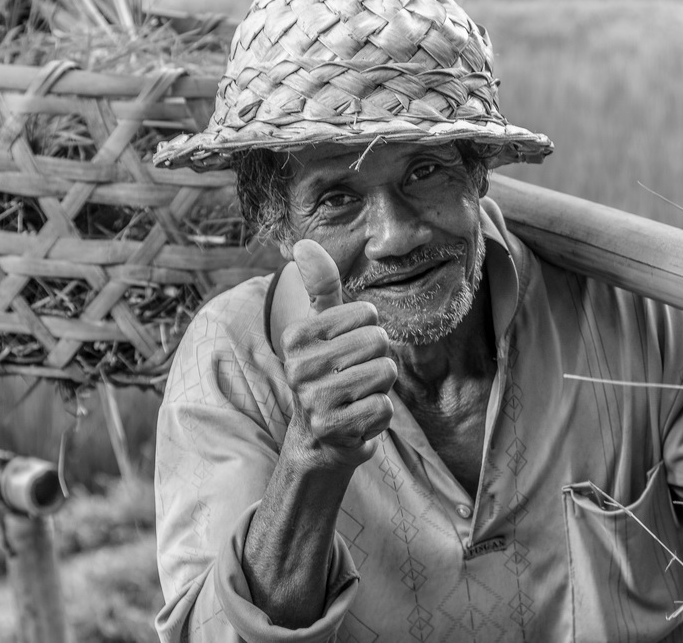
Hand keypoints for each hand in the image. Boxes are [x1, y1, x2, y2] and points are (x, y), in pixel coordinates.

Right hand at [280, 240, 396, 469]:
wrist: (318, 438)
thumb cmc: (328, 371)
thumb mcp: (322, 326)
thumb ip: (320, 285)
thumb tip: (303, 244)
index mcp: (296, 336)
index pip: (367, 313)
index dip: (368, 330)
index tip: (346, 350)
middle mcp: (299, 367)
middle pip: (379, 342)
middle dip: (378, 358)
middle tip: (355, 376)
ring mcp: (314, 400)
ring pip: (385, 373)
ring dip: (380, 387)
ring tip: (356, 396)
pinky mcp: (334, 429)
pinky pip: (385, 407)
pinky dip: (380, 415)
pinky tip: (358, 418)